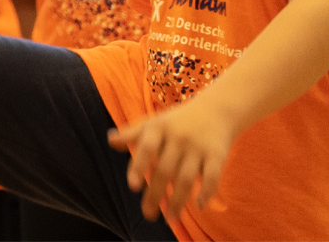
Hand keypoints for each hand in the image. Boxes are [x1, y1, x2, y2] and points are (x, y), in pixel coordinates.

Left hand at [108, 98, 238, 221]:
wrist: (216, 110)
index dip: (138, 166)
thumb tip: (110, 140)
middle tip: (148, 214)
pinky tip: (199, 206)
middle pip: (165, 170)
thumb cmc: (177, 121)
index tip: (133, 187)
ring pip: (187, 179)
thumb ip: (132, 133)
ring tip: (170, 219)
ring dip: (178, 201)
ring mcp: (198, 147)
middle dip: (156, 195)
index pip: (146, 148)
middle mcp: (178, 137)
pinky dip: (207, 193)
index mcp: (158, 128)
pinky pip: (212, 177)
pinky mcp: (218, 155)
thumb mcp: (153, 123)